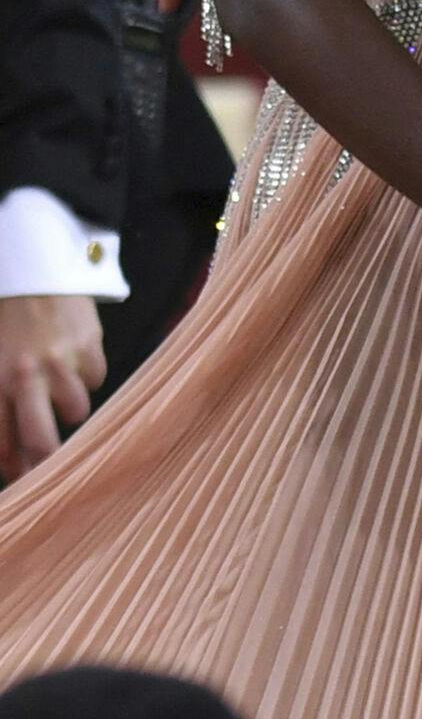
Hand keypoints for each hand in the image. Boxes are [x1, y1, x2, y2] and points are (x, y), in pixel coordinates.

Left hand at [0, 294, 105, 481]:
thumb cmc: (6, 315)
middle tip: (50, 460)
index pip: (3, 443)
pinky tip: (76, 358)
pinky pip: (97, 376)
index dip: (13, 466)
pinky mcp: (90, 343)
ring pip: (76, 409)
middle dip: (47, 459)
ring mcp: (63, 359)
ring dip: (69, 405)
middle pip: (43, 441)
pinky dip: (88, 373)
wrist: (36, 264)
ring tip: (61, 390)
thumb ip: (1, 395)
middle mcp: (29, 376)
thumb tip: (9, 445)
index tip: (20, 473)